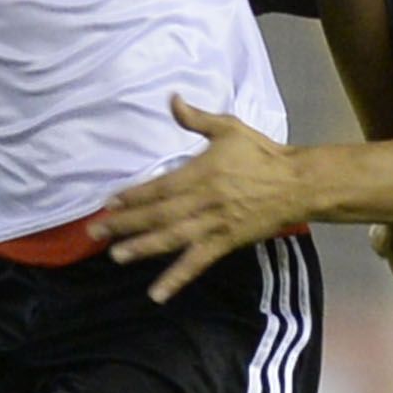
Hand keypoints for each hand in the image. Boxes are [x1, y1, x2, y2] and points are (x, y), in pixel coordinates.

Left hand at [96, 95, 313, 299]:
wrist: (297, 184)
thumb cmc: (262, 154)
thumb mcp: (230, 128)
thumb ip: (197, 119)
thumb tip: (172, 99)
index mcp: (201, 171)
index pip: (159, 186)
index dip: (133, 195)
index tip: (108, 202)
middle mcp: (203, 200)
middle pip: (158, 214)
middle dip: (126, 223)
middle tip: (95, 231)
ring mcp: (213, 224)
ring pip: (172, 238)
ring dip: (142, 248)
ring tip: (116, 256)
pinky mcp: (225, 243)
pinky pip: (197, 263)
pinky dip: (176, 279)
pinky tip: (157, 293)